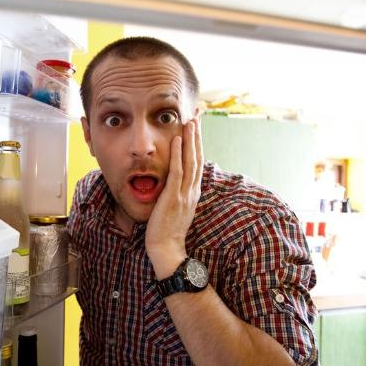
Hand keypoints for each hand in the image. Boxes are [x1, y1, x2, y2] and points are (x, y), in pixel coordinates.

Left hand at [146, 117, 203, 279]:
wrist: (167, 250)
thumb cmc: (167, 232)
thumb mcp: (176, 208)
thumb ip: (177, 193)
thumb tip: (174, 182)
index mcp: (192, 192)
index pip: (197, 162)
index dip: (198, 143)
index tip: (197, 127)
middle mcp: (192, 190)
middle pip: (198, 157)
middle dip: (198, 135)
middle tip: (198, 115)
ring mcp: (184, 193)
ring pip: (190, 160)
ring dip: (190, 139)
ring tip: (190, 120)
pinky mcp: (173, 197)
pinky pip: (177, 171)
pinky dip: (177, 154)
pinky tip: (176, 139)